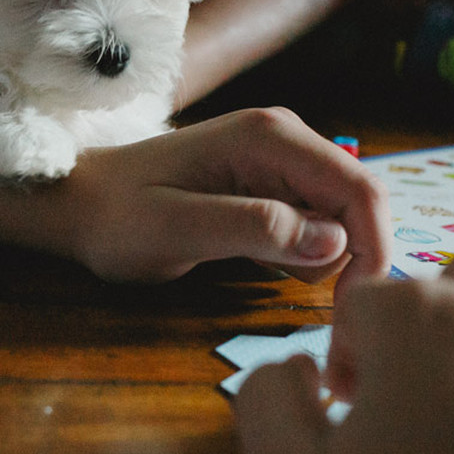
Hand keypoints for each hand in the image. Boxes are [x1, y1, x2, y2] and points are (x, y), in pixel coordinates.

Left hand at [57, 107, 390, 285]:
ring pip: (341, 220)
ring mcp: (280, 160)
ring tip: (254, 275)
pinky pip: (314, 226)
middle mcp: (285, 138)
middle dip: (354, 262)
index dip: (373, 252)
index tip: (353, 313)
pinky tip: (252, 264)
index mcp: (269, 137)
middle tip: (316, 316)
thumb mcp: (177, 228)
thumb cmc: (116, 217)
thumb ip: (255, 228)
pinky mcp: (271, 184)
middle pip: (359, 205)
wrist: (80, 205)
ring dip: (321, 263)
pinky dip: (301, 257)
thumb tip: (336, 240)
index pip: (360, 190)